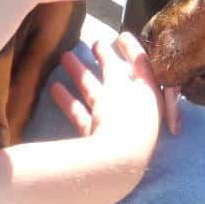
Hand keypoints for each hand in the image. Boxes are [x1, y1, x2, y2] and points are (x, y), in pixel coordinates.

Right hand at [50, 33, 178, 158]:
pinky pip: (83, 117)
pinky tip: (54, 87)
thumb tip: (111, 49)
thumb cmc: (124, 120)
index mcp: (150, 98)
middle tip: (94, 42)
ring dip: (82, 75)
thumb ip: (116, 66)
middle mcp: (136, 113)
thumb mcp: (121, 85)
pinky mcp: (96, 144)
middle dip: (106, 60)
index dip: (134, 51)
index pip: (146, 69)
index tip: (120, 35)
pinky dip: (70, 102)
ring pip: (98, 95)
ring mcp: (116, 129)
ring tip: (65, 56)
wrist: (112, 168)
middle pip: (120, 81)